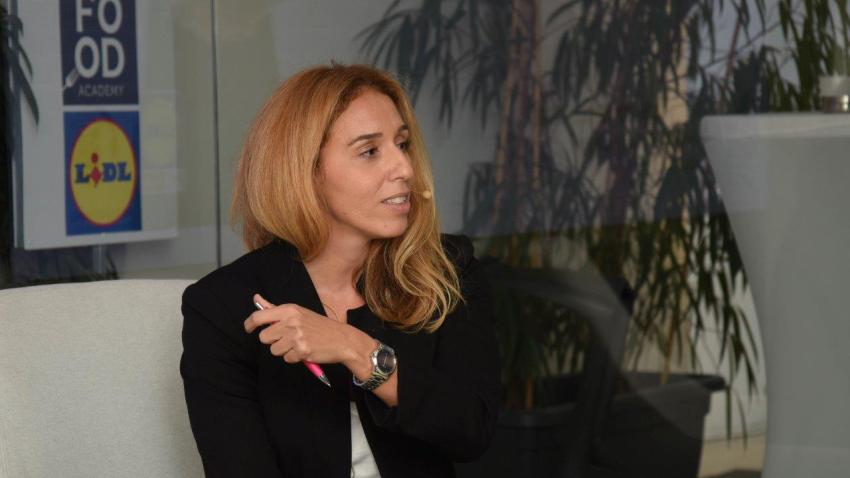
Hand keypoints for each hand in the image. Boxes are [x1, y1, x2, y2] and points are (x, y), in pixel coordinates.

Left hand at [244, 293, 361, 364]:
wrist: (341, 339)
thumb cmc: (318, 325)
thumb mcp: (298, 312)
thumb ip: (274, 308)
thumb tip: (256, 298)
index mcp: (289, 310)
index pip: (259, 316)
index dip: (249, 324)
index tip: (248, 329)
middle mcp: (291, 321)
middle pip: (264, 337)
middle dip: (273, 341)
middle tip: (287, 338)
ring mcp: (296, 336)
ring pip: (274, 350)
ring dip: (284, 350)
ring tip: (298, 344)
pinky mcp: (302, 351)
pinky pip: (286, 359)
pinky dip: (294, 358)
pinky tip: (305, 351)